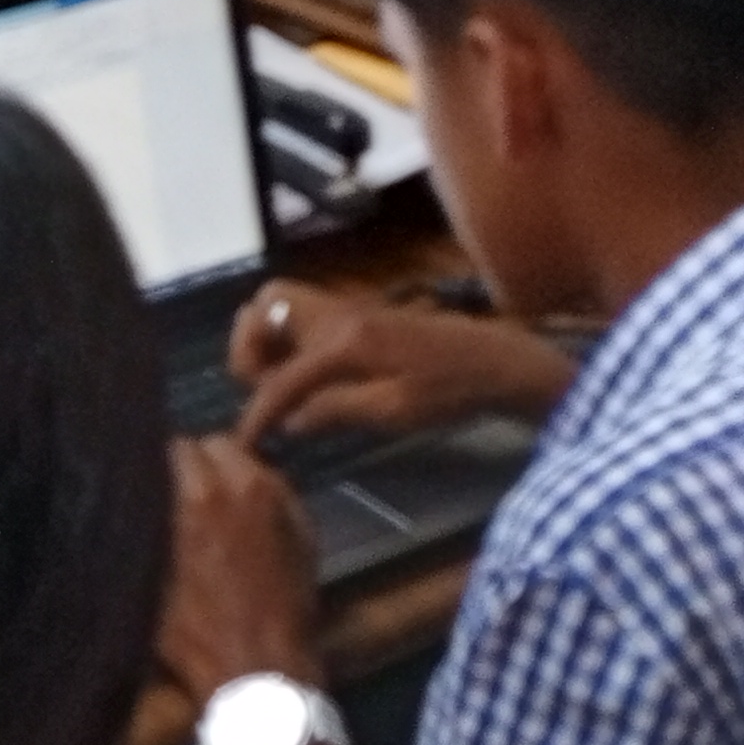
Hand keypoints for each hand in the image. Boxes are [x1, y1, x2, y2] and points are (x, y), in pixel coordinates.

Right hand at [161, 435, 322, 699]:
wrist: (261, 672)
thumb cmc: (194, 636)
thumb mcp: (147, 578)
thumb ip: (144, 524)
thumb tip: (130, 496)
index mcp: (200, 496)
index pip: (175, 445)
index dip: (159, 464)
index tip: (152, 483)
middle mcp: (245, 486)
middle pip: (214, 444)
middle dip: (197, 464)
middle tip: (182, 497)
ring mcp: (282, 504)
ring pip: (249, 464)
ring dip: (229, 478)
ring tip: (214, 514)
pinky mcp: (306, 525)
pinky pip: (276, 491)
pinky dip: (258, 500)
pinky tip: (245, 533)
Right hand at [230, 280, 575, 443]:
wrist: (497, 363)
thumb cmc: (450, 392)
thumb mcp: (393, 412)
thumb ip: (335, 410)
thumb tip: (289, 421)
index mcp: (345, 341)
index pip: (282, 377)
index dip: (258, 413)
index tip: (246, 442)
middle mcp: (339, 315)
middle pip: (264, 304)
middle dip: (248, 344)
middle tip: (260, 385)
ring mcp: (350, 310)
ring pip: (282, 302)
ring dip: (266, 337)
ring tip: (278, 380)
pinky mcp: (362, 315)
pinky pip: (306, 314)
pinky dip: (290, 337)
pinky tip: (308, 375)